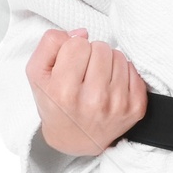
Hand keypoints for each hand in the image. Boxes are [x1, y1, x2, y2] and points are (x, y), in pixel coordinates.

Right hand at [26, 27, 146, 155]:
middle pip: (101, 48)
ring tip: (97, 78)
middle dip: (91, 54)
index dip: (73, 49)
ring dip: (108, 62)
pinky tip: (111, 86)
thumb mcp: (37, 74)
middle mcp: (93, 101)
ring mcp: (117, 106)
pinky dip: (123, 74)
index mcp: (64, 92)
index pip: (78, 44)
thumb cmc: (55, 104)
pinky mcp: (135, 109)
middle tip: (84, 72)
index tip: (70, 64)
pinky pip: (135, 71)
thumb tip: (82, 33)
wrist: (73, 139)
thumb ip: (50, 44)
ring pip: (119, 56)